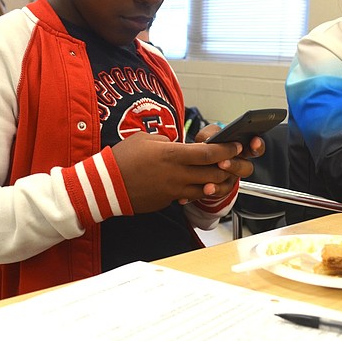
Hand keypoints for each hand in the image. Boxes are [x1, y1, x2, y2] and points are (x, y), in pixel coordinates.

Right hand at [111, 132, 253, 212]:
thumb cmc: (122, 158)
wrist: (106, 185)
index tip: (236, 146)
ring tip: (218, 174)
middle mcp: (176, 174)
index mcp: (172, 154)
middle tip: (233, 161)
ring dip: (216, 182)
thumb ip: (167, 141)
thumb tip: (179, 145)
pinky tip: (195, 184)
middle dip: (228, 168)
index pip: (208, 153)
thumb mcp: (145, 139)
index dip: (226, 150)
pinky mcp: (168, 201)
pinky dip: (196, 191)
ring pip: (206, 189)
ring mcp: (173, 190)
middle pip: (213, 173)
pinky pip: (189, 197)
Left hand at [193, 124, 263, 198]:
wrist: (198, 163)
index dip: (257, 145)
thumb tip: (212, 137)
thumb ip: (211, 133)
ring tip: (215, 172)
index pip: (255, 147)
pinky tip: (207, 187)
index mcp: (241, 148)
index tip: (255, 142)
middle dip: (236, 164)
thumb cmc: (208, 144)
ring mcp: (231, 177)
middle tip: (223, 161)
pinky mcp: (222, 188)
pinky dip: (214, 189)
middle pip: (246, 167)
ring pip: (234, 180)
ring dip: (224, 177)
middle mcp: (239, 164)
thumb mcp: (208, 135)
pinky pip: (221, 191)